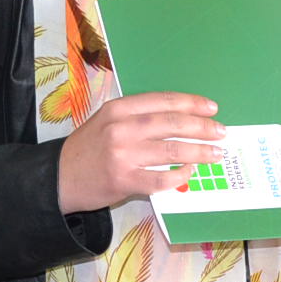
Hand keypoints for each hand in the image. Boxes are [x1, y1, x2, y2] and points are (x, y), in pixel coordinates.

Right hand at [57, 92, 222, 213]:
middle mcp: (120, 128)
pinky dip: (180, 175)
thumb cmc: (88, 148)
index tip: (212, 108)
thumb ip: (138, 117)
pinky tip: (190, 172)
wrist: (59, 177)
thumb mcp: (107, 121)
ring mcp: (122, 155)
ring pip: (171, 150)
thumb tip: (181, 119)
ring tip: (216, 153)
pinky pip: (161, 178)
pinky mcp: (123, 180)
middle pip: (171, 123)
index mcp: (118, 109)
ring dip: (199, 151)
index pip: (162, 101)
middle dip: (202, 127)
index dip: (191, 103)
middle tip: (221, 131)